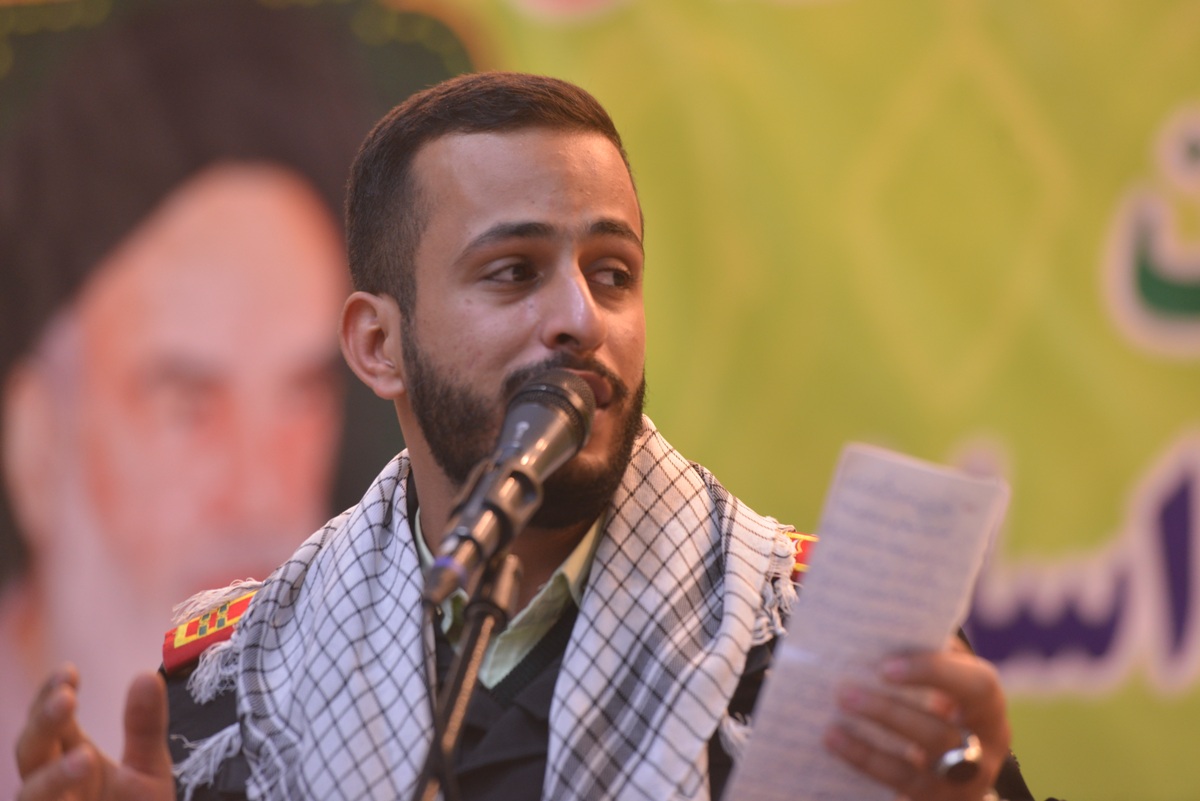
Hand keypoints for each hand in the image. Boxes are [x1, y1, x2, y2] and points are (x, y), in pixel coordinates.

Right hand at [15, 664, 174, 800]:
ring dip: (51, 778)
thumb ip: (145, 727)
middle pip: (30, 752)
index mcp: (71, 761)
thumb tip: (146, 674)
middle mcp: (53, 789)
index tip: (69, 671)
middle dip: (43, 724)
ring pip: (28, 797)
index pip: (51, 723)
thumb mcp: (148, 772)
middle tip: (68, 698)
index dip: (50, 695)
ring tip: (84, 757)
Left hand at [823, 639, 1010, 800]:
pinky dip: (864, 763)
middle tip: (845, 693)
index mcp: (989, 708)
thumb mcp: (950, 681)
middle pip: (938, 734)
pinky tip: (836, 744)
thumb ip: (931, 656)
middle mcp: (983, 750)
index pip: (974, 686)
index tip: (886, 667)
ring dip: (869, 748)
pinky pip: (897, 786)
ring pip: (914, 771)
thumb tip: (884, 631)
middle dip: (889, 713)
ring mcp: (959, 784)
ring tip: (833, 725)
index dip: (931, 673)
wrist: (960, 766)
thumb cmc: (947, 704)